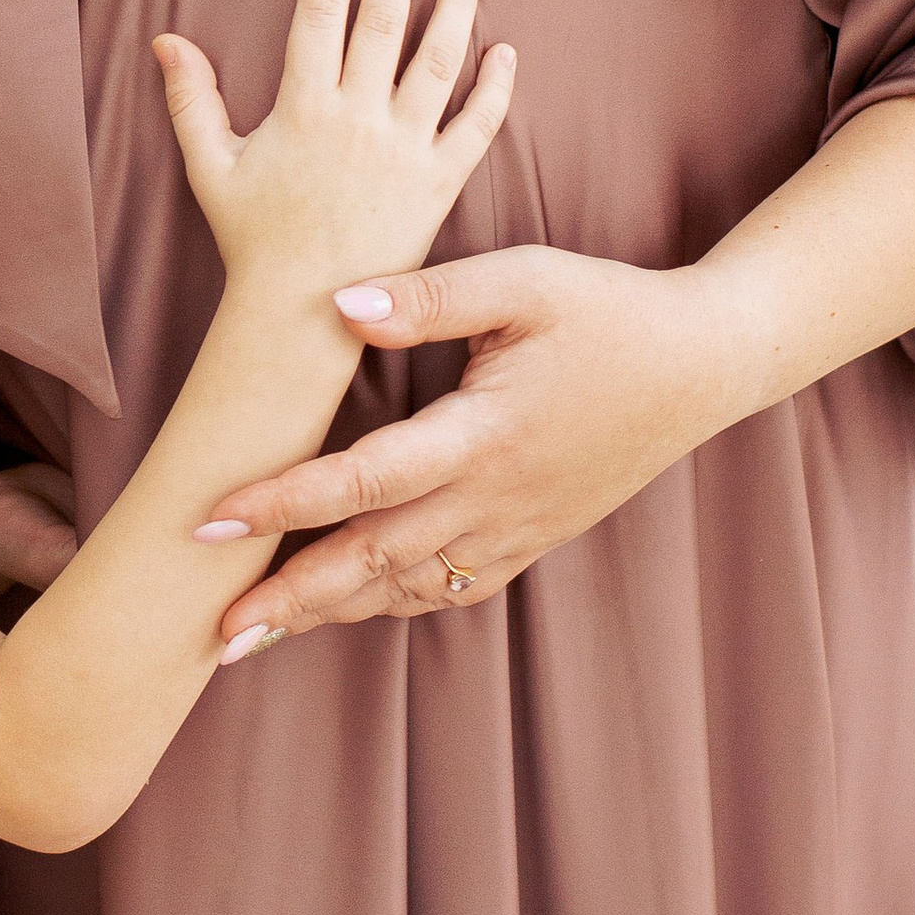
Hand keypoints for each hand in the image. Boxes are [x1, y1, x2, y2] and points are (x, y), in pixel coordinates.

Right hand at [151, 0, 514, 310]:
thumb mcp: (211, 166)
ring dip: (456, 8)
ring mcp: (404, 152)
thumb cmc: (253, 238)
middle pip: (382, 22)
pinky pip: (475, 128)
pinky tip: (505, 50)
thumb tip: (165, 39)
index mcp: (303, 109)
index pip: (319, 13)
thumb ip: (190, 99)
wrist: (303, 313)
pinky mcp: (438, 185)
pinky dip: (494, 89)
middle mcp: (358, 122)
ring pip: (437, 63)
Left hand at [197, 245, 742, 636]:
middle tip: (213, 626)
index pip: (365, 480)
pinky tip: (350, 609)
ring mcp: (517, 528)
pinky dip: (394, 605)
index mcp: (485, 434)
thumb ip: (430, 297)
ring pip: (408, 588)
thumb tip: (339, 307)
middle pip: (375, 562)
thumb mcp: (525, 280)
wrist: (703, 364)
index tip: (211, 516)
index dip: (283, 502)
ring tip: (257, 633)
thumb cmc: (608, 310)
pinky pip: (453, 590)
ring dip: (330, 612)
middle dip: (290, 597)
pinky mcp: (534, 538)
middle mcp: (496, 497)